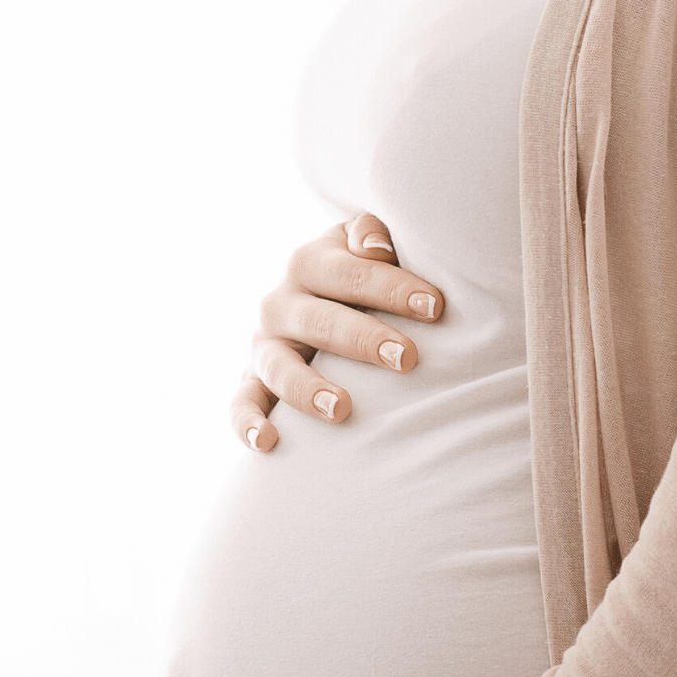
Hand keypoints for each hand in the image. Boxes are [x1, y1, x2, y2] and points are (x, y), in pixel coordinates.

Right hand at [231, 212, 447, 452]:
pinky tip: (268, 442)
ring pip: (279, 367)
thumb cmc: (355, 276)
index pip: (350, 272)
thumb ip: (370, 234)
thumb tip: (377, 247)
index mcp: (308, 263)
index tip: (435, 307)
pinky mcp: (250, 381)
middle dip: (363, 339)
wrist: (309, 299)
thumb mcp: (359, 244)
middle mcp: (279, 303)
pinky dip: (248, 423)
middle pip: (319, 321)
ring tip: (343, 408)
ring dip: (308, 388)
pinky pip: (241, 403)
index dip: (392, 288)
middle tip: (406, 358)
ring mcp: (262, 345)